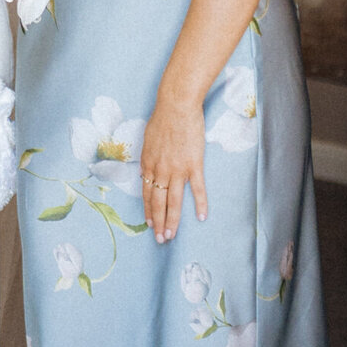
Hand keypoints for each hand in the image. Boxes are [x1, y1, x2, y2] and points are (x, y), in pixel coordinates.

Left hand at [139, 97, 207, 243]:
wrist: (177, 106)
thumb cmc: (162, 119)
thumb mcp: (147, 140)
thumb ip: (147, 158)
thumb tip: (145, 172)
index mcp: (148, 164)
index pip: (145, 194)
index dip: (147, 210)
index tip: (149, 224)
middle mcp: (161, 170)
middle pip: (158, 202)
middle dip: (158, 223)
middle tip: (160, 239)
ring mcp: (178, 169)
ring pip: (174, 201)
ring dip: (172, 220)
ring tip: (171, 235)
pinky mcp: (194, 165)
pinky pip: (198, 189)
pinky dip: (200, 204)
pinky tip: (201, 217)